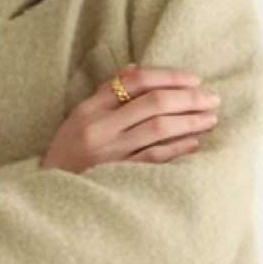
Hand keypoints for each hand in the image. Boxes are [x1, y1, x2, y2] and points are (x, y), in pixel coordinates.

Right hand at [41, 65, 220, 173]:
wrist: (49, 195)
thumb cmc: (69, 153)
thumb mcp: (80, 118)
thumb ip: (107, 94)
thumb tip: (136, 68)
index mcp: (91, 109)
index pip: (134, 82)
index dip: (168, 77)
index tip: (194, 79)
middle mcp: (101, 128)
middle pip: (152, 103)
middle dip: (187, 98)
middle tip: (213, 98)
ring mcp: (111, 153)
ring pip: (158, 128)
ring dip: (189, 121)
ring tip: (210, 118)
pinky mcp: (120, 176)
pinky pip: (155, 157)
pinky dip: (178, 148)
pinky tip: (195, 143)